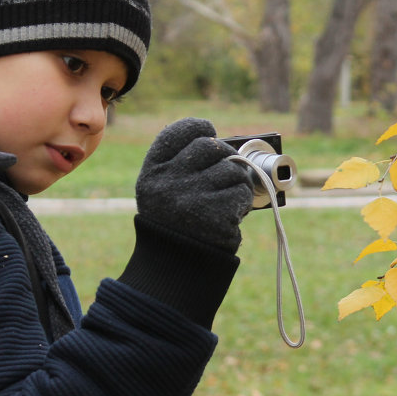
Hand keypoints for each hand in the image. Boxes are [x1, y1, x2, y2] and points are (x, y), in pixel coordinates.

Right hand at [134, 118, 253, 251]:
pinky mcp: (215, 214)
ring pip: (232, 169)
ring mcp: (192, 197)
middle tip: (228, 172)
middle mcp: (168, 181)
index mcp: (153, 172)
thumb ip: (184, 164)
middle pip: (211, 146)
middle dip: (226, 156)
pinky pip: (242, 192)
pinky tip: (231, 214)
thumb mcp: (164, 190)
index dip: (199, 128)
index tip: (210, 132)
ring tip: (227, 200)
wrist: (176, 267)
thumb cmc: (177, 222)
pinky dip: (243, 202)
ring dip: (238, 183)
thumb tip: (227, 145)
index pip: (178, 132)